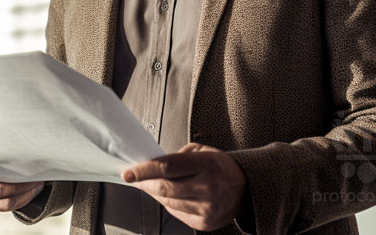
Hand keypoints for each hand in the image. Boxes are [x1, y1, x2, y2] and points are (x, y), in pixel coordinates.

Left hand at [122, 142, 245, 230]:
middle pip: (164, 188)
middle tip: (133, 178)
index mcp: (206, 165)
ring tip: (148, 185)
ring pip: (168, 202)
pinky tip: (167, 196)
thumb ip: (177, 156)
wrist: (246, 189)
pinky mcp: (204, 223)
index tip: (128, 172)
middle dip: (144, 183)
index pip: (167, 167)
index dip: (144, 170)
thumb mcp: (202, 151)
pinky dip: (167, 204)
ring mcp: (207, 208)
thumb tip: (151, 165)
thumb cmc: (220, 167)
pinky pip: (176, 213)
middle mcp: (208, 188)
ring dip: (154, 194)